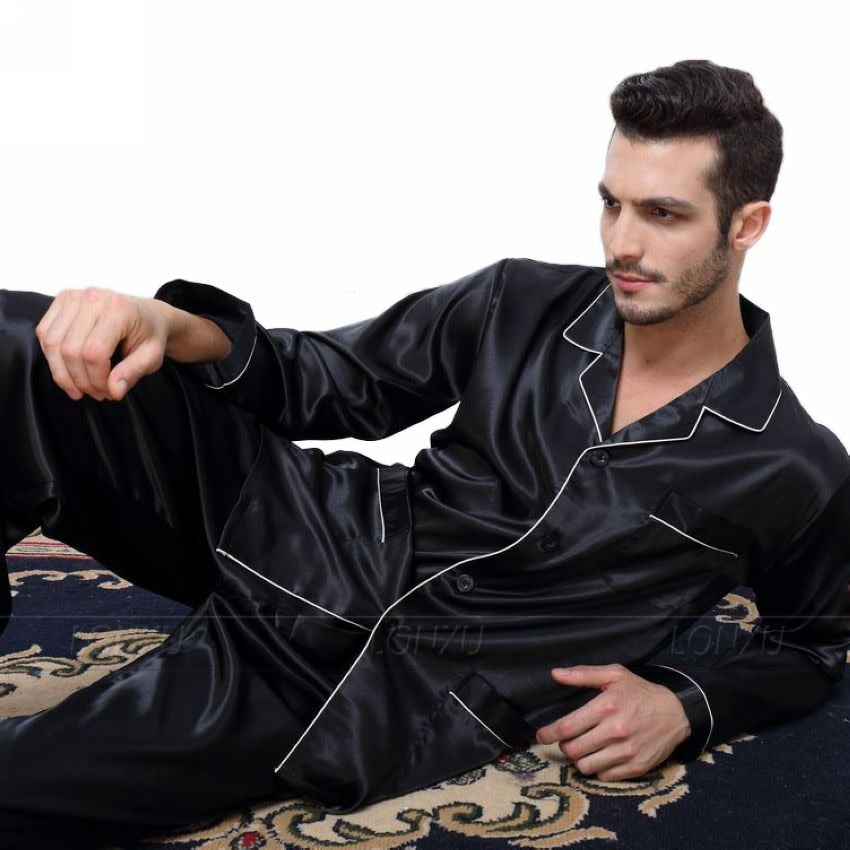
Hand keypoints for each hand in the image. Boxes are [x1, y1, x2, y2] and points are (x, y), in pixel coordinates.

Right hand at [35, 287, 173, 402]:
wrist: (148, 315)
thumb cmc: (150, 335)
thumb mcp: (152, 357)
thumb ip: (133, 373)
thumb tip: (114, 391)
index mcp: (119, 309)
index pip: (94, 352)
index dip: (96, 379)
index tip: (108, 392)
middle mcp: (93, 298)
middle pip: (70, 350)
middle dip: (81, 380)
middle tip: (97, 393)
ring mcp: (74, 296)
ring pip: (52, 343)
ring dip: (64, 373)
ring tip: (82, 386)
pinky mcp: (62, 300)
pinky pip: (45, 334)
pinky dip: (53, 358)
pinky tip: (70, 370)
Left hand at [535, 663, 691, 780]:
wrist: (676, 713)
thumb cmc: (640, 692)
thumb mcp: (614, 674)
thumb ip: (582, 674)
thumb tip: (555, 674)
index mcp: (607, 706)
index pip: (567, 727)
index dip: (549, 733)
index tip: (542, 735)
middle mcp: (616, 731)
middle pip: (573, 749)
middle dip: (564, 746)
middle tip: (567, 740)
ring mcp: (627, 752)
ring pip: (586, 766)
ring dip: (580, 758)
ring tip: (584, 748)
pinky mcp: (636, 767)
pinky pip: (604, 776)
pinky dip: (598, 768)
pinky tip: (601, 756)